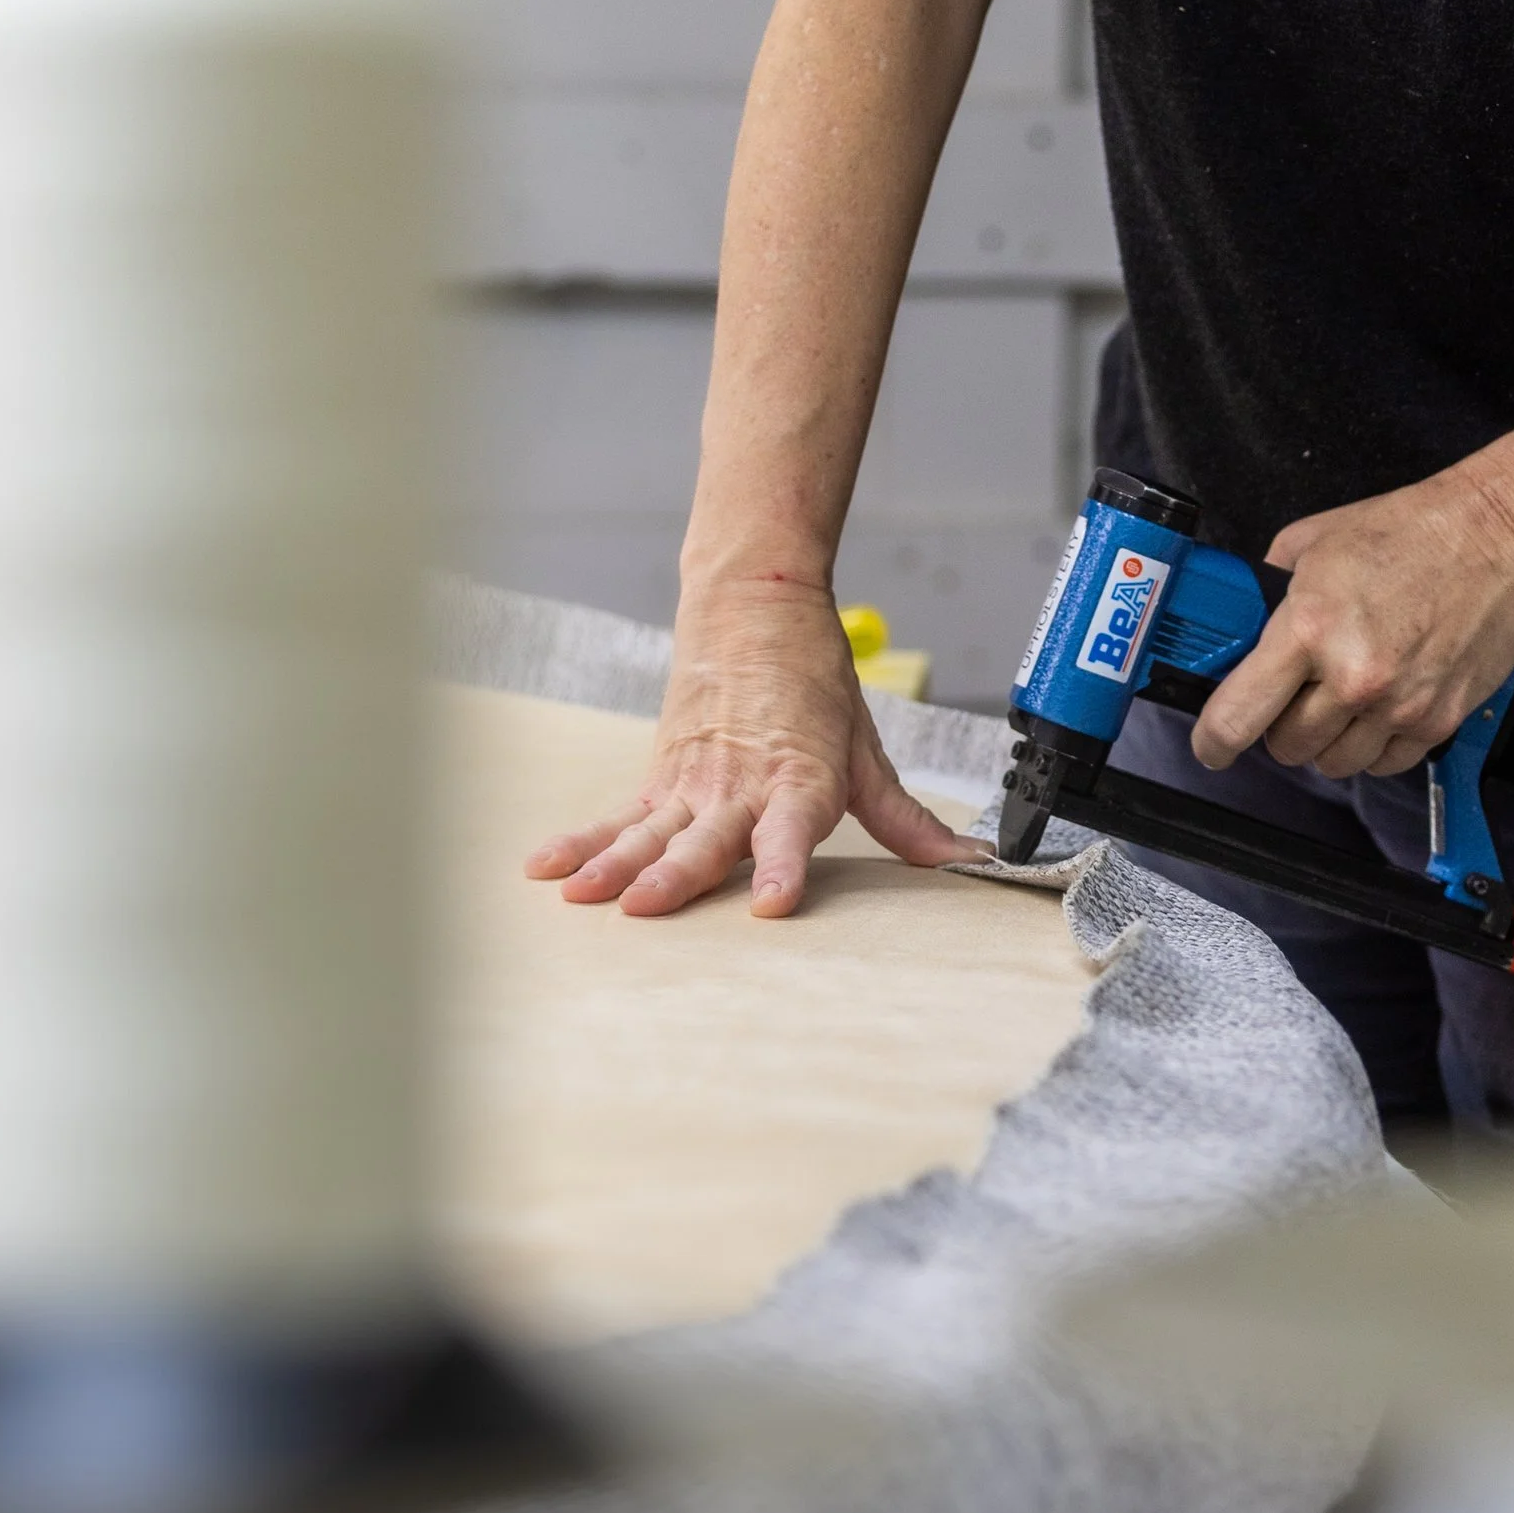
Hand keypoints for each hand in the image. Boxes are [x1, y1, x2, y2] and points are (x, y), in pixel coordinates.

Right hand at [523, 579, 987, 917]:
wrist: (756, 606)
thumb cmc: (814, 684)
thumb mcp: (865, 749)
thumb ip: (903, 819)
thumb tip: (968, 864)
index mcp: (799, 779)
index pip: (793, 829)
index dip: (784, 864)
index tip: (775, 899)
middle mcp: (741, 785)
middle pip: (706, 838)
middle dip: (676, 875)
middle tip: (645, 906)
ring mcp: (694, 782)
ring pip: (650, 830)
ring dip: (615, 864)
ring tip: (583, 896)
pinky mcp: (662, 775)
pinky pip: (618, 815)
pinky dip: (581, 841)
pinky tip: (545, 866)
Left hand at [1189, 470, 1513, 779]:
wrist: (1497, 540)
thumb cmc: (1409, 531)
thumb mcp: (1313, 542)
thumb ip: (1270, 590)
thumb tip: (1243, 627)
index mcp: (1309, 627)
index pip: (1239, 714)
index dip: (1214, 740)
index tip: (1211, 744)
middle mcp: (1351, 677)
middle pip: (1287, 747)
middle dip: (1281, 724)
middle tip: (1295, 692)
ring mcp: (1398, 707)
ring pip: (1335, 763)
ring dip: (1329, 738)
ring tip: (1343, 693)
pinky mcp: (1437, 723)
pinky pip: (1384, 764)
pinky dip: (1374, 744)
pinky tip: (1381, 702)